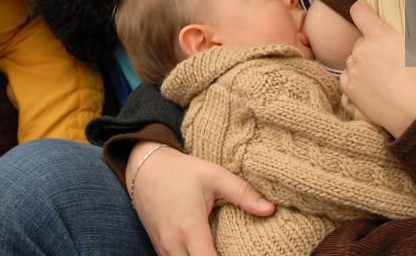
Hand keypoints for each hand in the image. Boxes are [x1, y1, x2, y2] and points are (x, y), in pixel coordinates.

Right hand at [128, 142, 273, 254]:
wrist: (144, 167)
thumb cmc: (181, 171)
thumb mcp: (214, 176)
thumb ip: (243, 193)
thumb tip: (271, 209)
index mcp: (190, 228)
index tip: (244, 254)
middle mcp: (173, 244)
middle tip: (235, 251)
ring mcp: (163, 249)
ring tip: (222, 250)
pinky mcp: (159, 249)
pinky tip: (206, 252)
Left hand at [340, 0, 415, 137]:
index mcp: (378, 35)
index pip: (358, 11)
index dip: (363, 9)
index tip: (368, 13)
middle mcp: (360, 49)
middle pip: (361, 40)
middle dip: (372, 45)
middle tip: (392, 58)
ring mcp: (352, 70)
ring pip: (354, 59)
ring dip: (364, 63)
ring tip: (385, 75)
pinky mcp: (349, 90)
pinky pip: (347, 78)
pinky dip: (357, 80)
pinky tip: (374, 86)